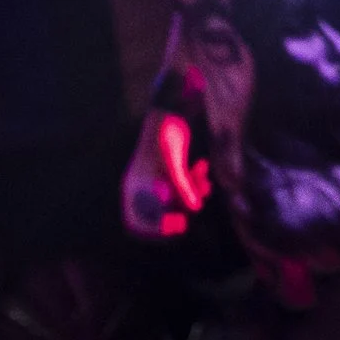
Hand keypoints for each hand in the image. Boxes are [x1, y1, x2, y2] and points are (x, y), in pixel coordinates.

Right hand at [123, 111, 190, 237]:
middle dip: (183, 207)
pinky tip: (202, 165)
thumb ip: (184, 186)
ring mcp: (156, 179)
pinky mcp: (169, 170)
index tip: (179, 225)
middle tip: (198, 200)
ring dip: (194, 192)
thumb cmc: (166, 133)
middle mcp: (142, 186)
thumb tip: (196, 208)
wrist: (168, 110)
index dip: (157, 230)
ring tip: (205, 181)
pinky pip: (182, 186)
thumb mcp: (176, 162)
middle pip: (163, 214)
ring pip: (177, 200)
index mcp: (134, 187)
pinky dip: (195, 181)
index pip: (137, 223)